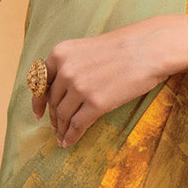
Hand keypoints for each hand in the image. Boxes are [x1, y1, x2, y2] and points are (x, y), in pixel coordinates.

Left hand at [32, 13, 187, 147]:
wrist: (148, 48)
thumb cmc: (124, 45)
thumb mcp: (88, 48)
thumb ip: (72, 65)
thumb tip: (62, 89)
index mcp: (61, 53)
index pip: (40, 82)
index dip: (38, 101)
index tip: (38, 113)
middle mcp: (66, 70)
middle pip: (53, 101)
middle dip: (54, 116)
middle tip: (55, 127)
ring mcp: (80, 88)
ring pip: (63, 116)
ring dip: (61, 129)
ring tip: (62, 137)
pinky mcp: (96, 104)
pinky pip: (77, 125)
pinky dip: (71, 136)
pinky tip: (69, 142)